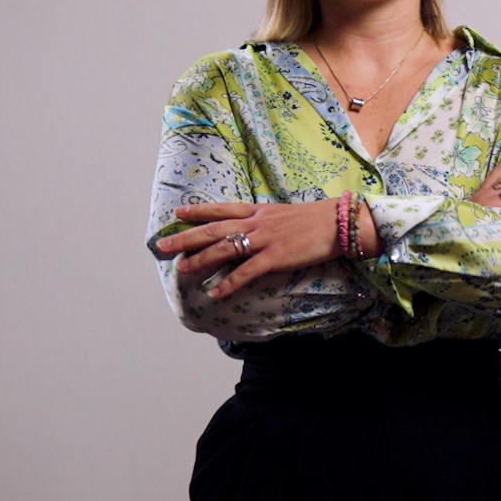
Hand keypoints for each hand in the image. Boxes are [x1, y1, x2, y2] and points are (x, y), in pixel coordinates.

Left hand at [157, 199, 339, 297]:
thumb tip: (252, 227)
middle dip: (186, 237)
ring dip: (201, 259)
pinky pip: (247, 272)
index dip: (198, 211)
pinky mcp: (275, 256)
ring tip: (181, 268)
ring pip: (225, 248)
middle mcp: (257, 223)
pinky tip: (216, 292)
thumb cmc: (316, 219)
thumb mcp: (285, 214)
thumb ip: (266, 220)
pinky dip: (229, 282)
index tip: (177, 213)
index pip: (222, 209)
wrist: (339, 222)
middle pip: (214, 229)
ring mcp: (265, 239)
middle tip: (162, 244)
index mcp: (259, 211)